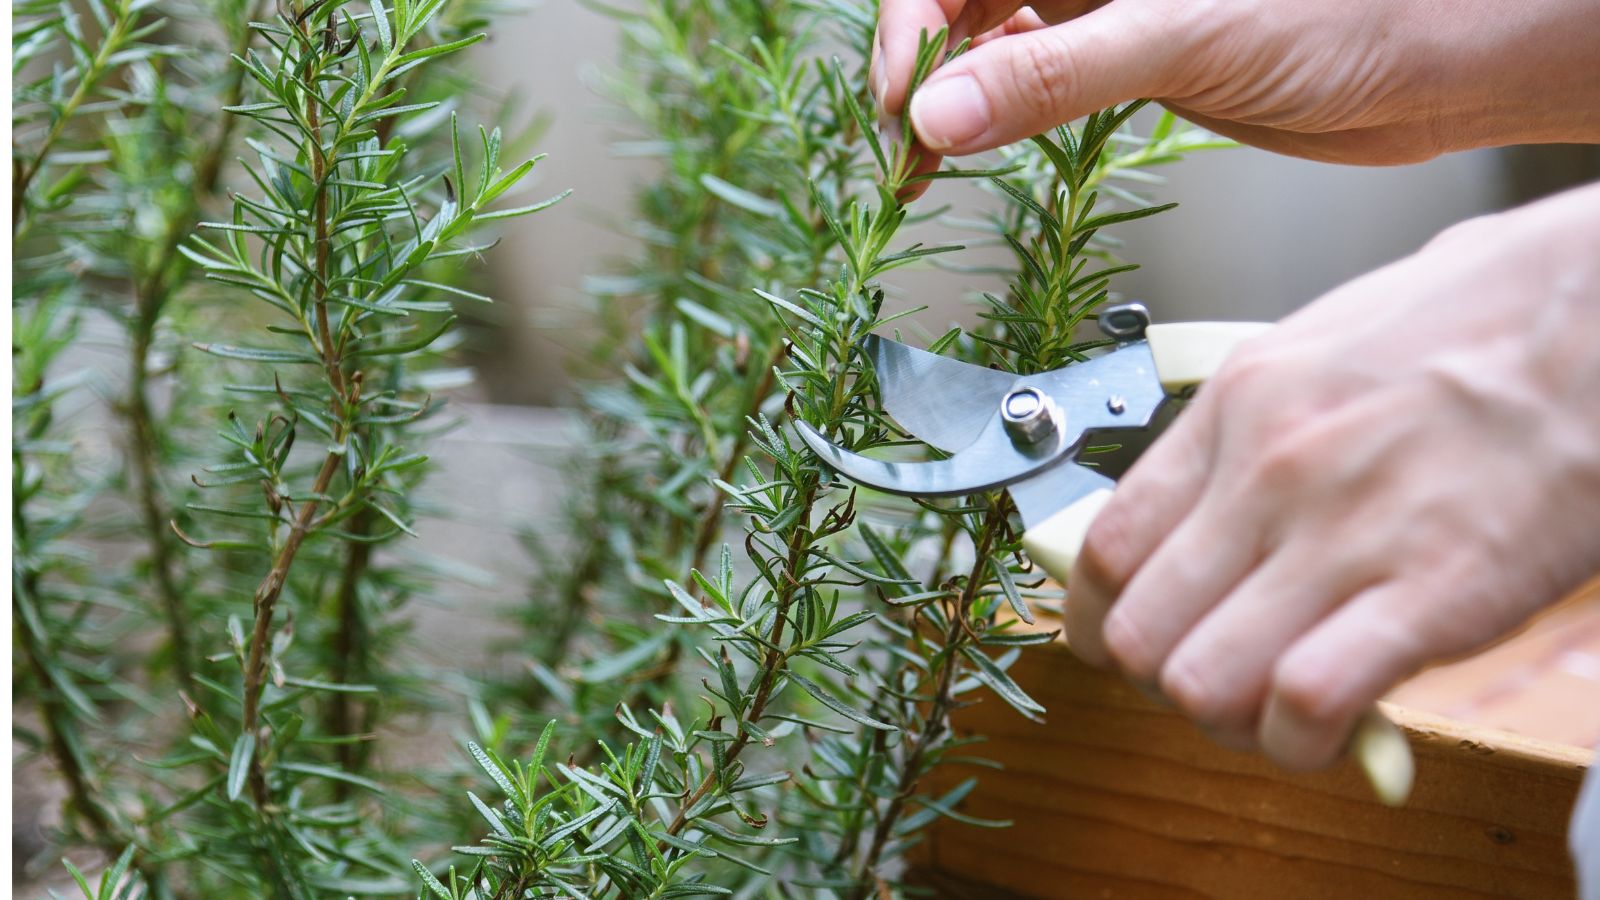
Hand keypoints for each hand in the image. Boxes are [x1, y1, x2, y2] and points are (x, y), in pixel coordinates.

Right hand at [873, 0, 1599, 169]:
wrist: (1433, 64)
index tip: (906, 104)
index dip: (913, 29)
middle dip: (921, 73)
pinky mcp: (1130, 59)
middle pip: (962, 4)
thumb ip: (1052, 75)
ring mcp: (1105, 10)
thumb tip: (942, 114)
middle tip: (906, 152)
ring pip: (992, 44)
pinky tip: (983, 147)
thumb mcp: (1177, 37)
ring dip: (949, 102)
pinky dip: (997, 116)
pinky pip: (1034, 79)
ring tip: (925, 166)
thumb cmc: (1341, 15)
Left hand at [1066, 182, 1599, 769]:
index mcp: (1233, 410)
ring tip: (1274, 707)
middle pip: (1141, 635)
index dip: (1098, 621)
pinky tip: (1330, 723)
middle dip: (1162, 682)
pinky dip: (1303, 738)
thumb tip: (1198, 510)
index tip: (1120, 643)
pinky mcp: (1431, 593)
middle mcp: (1267, 474)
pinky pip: (1306, 702)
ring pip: (1203, 682)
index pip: (1104, 550)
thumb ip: (1245, 436)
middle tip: (1215, 677)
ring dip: (1231, 720)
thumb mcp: (1316, 350)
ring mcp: (1342, 534)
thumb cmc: (1472, 325)